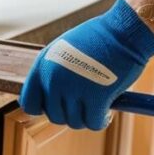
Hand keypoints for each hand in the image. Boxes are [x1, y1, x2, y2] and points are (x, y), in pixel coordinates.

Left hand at [20, 0, 153, 129]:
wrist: (124, 31)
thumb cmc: (97, 38)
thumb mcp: (63, 50)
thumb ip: (53, 73)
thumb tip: (51, 99)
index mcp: (42, 66)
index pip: (29, 103)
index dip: (44, 108)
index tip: (58, 105)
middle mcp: (53, 80)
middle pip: (54, 116)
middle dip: (69, 114)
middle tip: (83, 105)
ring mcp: (73, 90)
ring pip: (74, 122)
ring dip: (86, 118)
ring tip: (96, 106)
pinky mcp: (96, 98)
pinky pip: (93, 123)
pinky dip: (100, 121)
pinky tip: (106, 112)